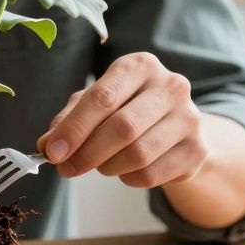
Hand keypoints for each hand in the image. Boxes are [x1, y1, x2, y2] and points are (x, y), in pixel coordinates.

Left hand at [36, 52, 208, 187]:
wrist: (177, 127)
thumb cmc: (128, 109)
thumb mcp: (96, 104)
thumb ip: (69, 120)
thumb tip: (47, 146)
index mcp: (140, 66)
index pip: (103, 97)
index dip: (74, 128)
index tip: (52, 152)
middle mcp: (171, 86)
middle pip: (122, 127)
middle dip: (87, 153)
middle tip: (67, 168)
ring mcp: (189, 117)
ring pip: (138, 154)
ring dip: (108, 167)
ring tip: (100, 165)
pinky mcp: (197, 150)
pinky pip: (152, 174)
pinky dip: (129, 178)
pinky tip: (126, 170)